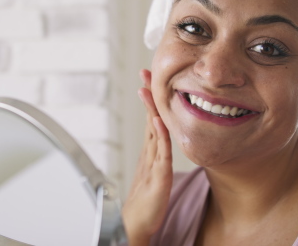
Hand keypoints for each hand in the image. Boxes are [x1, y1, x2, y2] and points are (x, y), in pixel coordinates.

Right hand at [122, 69, 172, 245]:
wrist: (135, 225)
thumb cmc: (146, 201)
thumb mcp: (154, 172)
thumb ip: (158, 154)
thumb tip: (162, 137)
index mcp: (151, 151)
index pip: (152, 118)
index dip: (151, 98)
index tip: (149, 78)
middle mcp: (150, 153)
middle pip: (149, 118)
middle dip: (148, 95)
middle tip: (145, 72)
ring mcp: (153, 163)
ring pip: (153, 131)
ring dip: (151, 108)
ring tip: (148, 88)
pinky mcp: (158, 176)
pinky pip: (161, 153)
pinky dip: (160, 135)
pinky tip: (158, 120)